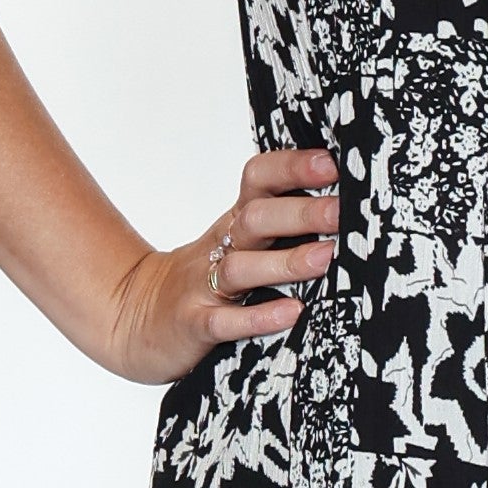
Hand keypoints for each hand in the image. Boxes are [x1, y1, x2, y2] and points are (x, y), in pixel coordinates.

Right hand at [101, 145, 339, 383]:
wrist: (136, 316)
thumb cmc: (207, 277)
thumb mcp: (239, 241)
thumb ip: (283, 221)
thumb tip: (351, 203)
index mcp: (236, 220)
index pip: (259, 179)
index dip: (292, 167)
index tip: (332, 164)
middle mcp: (222, 246)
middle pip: (256, 218)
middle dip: (301, 212)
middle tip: (343, 211)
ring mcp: (204, 285)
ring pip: (242, 267)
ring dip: (286, 261)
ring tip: (326, 258)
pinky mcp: (195, 324)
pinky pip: (226, 320)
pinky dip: (258, 317)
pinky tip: (291, 312)